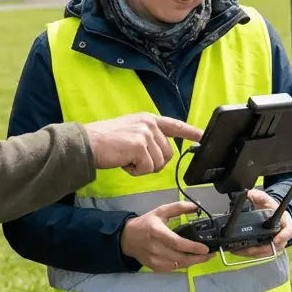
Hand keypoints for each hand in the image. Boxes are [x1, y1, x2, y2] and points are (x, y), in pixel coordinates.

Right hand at [85, 113, 203, 175]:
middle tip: (134, 159)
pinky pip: (147, 168)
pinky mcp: (139, 145)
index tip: (203, 137)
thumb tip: (161, 151)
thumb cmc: (105, 142)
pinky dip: (135, 171)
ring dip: (143, 167)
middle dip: (153, 163)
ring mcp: (145, 133)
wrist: (88, 144)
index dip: (192, 132)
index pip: (176, 125)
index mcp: (148, 119)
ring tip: (126, 158)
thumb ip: (148, 137)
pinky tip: (124, 162)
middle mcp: (149, 124)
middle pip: (169, 154)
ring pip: (159, 164)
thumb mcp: (130, 132)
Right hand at [120, 201, 213, 272]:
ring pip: (178, 265)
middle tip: (210, 254)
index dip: (192, 247)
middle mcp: (155, 248)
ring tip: (204, 257)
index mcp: (157, 232)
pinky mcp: (154, 267)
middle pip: (180, 257)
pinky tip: (190, 260)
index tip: (205, 248)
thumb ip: (178, 208)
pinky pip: (172, 268)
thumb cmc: (146, 223)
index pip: (177, 243)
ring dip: (193, 262)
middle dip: (198, 258)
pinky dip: (183, 265)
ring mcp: (154, 259)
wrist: (127, 238)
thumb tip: (196, 206)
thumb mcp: (161, 211)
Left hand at [230, 189, 291, 258]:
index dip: (284, 236)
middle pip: (274, 247)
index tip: (276, 239)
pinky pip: (260, 254)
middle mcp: (282, 235)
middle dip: (259, 249)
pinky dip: (249, 254)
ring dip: (251, 253)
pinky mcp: (268, 248)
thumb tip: (247, 193)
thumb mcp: (264, 198)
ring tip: (237, 250)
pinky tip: (238, 251)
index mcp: (285, 222)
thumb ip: (257, 195)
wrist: (271, 213)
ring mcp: (276, 244)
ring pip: (265, 253)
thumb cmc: (270, 207)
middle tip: (245, 248)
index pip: (290, 230)